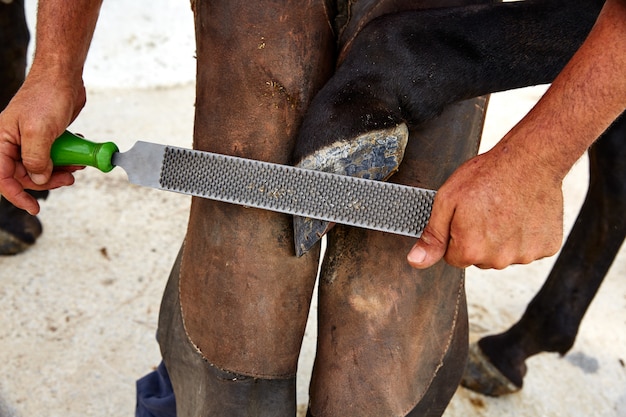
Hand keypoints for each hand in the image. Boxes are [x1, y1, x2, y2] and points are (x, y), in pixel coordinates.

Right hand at [0, 66, 85, 214]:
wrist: (63, 77)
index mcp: (1, 140)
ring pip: (42, 169)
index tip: (34, 208)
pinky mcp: (47, 138)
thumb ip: (36, 158)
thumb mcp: (39, 131)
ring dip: (60, 172)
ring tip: (78, 166)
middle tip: (69, 179)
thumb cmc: (46, 97)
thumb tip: (37, 178)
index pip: (3, 177)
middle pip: (26, 176)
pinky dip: (66, 160)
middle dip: (48, 181)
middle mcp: (13, 142)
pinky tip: (79, 155)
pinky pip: (54, 158)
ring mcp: (30, 140)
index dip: (17, 195)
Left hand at [407, 139, 563, 269]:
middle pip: (480, 258)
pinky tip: (523, 213)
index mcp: (471, 250)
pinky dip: (526, 234)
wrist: (530, 159)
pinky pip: (529, 248)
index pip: (453, 258)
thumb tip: (416, 261)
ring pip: (505, 254)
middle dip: (479, 239)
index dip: (456, 236)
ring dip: (504, 238)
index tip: (465, 216)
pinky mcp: (547, 247)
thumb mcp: (447, 200)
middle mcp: (498, 259)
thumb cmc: (487, 175)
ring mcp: (526, 255)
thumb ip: (432, 235)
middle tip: (486, 210)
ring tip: (505, 209)